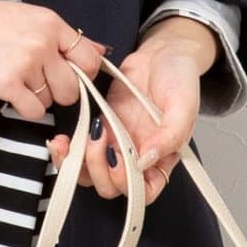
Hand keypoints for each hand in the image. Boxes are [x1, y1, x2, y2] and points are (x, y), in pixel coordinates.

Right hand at [0, 0, 107, 123]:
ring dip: (36, 98)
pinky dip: (22, 108)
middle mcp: (43, 42)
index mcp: (49, 22)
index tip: (68, 77)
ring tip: (14, 81)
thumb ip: (59, 35)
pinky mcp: (6, 84)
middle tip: (36, 84)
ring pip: (51, 100)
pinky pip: (33, 110)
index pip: (89, 57)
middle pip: (73, 86)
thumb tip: (99, 50)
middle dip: (59, 92)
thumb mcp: (23, 17)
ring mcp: (26, 63)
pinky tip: (7, 93)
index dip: (83, 74)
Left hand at [47, 18, 215, 205]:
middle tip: (100, 137)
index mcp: (162, 158)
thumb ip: (170, 135)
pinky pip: (79, 151)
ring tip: (76, 139)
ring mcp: (116, 143)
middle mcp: (137, 157)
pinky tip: (63, 139)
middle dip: (100, 169)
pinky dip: (67, 151)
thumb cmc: (179, 78)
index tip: (121, 159)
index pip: (144, 193)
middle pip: (111, 187)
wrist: (160, 53)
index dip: (128, 185)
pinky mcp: (99, 128)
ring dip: (79, 164)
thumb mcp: (184, 104)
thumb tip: (145, 161)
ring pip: (90, 174)